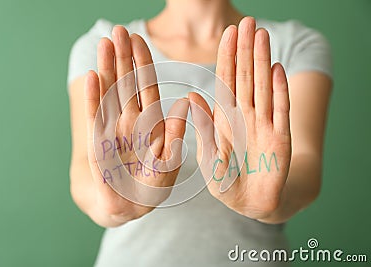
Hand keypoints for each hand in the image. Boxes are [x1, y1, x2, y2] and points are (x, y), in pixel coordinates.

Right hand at [84, 26, 188, 222]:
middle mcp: (129, 121)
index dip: (141, 63)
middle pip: (125, 83)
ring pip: (110, 94)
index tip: (138, 39)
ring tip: (104, 44)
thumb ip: (176, 132)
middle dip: (122, 58)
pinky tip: (92, 77)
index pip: (145, 85)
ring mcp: (112, 130)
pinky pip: (96, 119)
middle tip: (117, 31)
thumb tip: (186, 101)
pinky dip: (94, 99)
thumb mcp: (170, 159)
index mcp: (149, 122)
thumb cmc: (153, 184)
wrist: (131, 206)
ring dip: (107, 70)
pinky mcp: (98, 145)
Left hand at [189, 17, 291, 220]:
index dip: (227, 58)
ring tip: (262, 37)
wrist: (248, 202)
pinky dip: (279, 91)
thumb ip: (203, 126)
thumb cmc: (225, 179)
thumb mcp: (209, 153)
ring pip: (262, 87)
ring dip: (262, 62)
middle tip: (249, 22)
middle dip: (246, 51)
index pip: (226, 81)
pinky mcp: (280, 139)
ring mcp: (264, 125)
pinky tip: (277, 70)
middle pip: (245, 78)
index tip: (228, 33)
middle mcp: (245, 116)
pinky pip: (279, 112)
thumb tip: (191, 96)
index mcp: (225, 118)